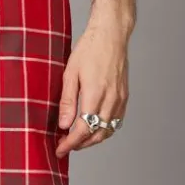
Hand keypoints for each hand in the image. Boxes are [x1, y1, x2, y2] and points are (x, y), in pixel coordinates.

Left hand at [55, 21, 129, 156]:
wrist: (111, 35)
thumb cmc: (89, 49)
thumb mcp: (70, 73)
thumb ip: (67, 101)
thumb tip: (63, 124)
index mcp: (95, 94)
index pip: (83, 130)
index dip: (70, 143)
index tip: (60, 150)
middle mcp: (111, 100)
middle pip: (96, 134)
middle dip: (80, 145)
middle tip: (65, 146)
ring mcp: (120, 99)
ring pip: (108, 130)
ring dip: (92, 139)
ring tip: (77, 139)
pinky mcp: (125, 96)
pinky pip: (116, 121)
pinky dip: (104, 130)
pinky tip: (93, 128)